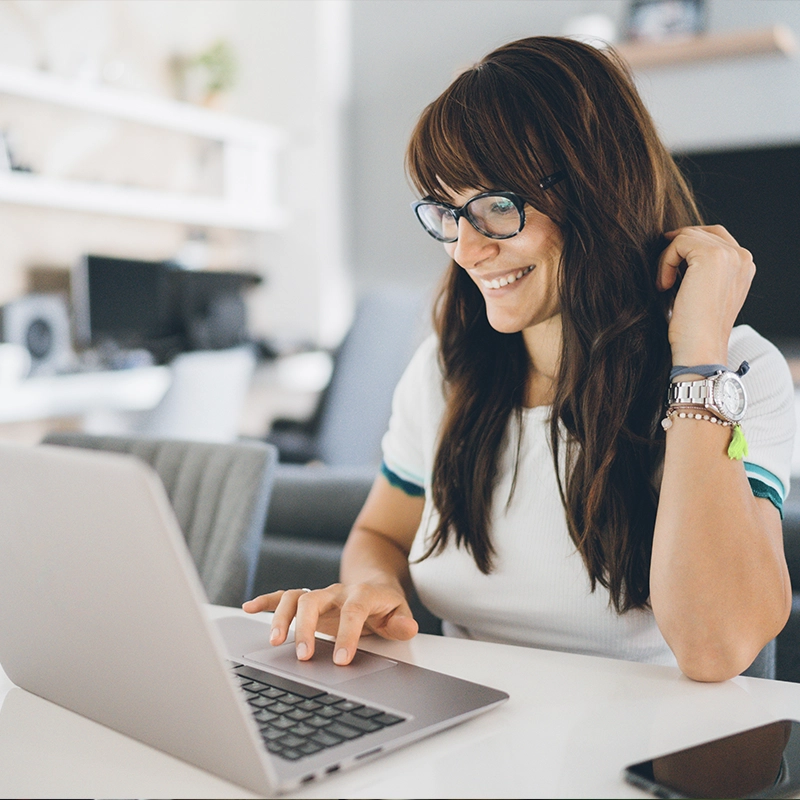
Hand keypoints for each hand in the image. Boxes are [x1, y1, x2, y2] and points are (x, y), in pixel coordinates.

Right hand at [242, 583, 418, 664]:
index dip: (347, 634)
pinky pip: (283, 596)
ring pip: (295, 597)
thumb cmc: (385, 605)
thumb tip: (407, 628)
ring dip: (282, 617)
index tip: (341, 659)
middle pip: (314, 601)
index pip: (352, 611)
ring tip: (274, 641)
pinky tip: (249, 609)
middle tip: (304, 656)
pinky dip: (265, 601)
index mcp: (361, 595)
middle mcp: (336, 592)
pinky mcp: (307, 600)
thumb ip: (402, 622)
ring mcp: (320, 595)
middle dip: (306, 628)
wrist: (374, 583)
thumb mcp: (399, 613)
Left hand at [656, 225, 754, 365]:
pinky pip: (678, 243)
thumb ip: (702, 269)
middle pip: (700, 232)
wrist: (701, 348)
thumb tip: (676, 247)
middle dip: (676, 250)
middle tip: (664, 275)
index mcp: (744, 266)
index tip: (670, 265)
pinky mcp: (712, 255)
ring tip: (664, 284)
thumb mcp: (704, 292)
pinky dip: (665, 262)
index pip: (715, 237)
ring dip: (668, 259)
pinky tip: (664, 285)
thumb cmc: (696, 328)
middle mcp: (742, 256)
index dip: (687, 247)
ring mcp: (730, 254)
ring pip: (687, 236)